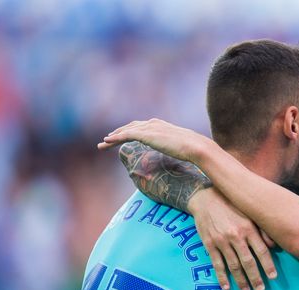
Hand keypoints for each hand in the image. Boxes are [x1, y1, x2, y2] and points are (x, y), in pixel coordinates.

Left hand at [98, 118, 212, 163]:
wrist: (195, 147)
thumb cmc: (193, 150)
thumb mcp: (182, 148)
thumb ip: (176, 148)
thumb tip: (180, 156)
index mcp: (162, 125)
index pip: (142, 127)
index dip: (131, 131)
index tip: (123, 137)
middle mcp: (154, 124)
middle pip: (131, 127)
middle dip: (119, 132)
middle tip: (108, 139)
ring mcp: (149, 128)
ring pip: (126, 131)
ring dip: (113, 136)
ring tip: (103, 143)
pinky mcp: (146, 135)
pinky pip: (126, 135)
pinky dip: (115, 138)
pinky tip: (107, 141)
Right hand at [188, 188, 276, 289]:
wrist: (205, 198)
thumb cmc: (231, 205)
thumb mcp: (249, 212)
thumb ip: (262, 229)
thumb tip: (274, 245)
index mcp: (248, 227)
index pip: (261, 250)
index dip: (268, 265)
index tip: (273, 277)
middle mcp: (236, 236)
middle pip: (248, 262)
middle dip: (255, 278)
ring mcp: (221, 241)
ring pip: (233, 265)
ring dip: (241, 280)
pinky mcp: (209, 244)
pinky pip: (216, 263)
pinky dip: (221, 276)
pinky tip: (226, 287)